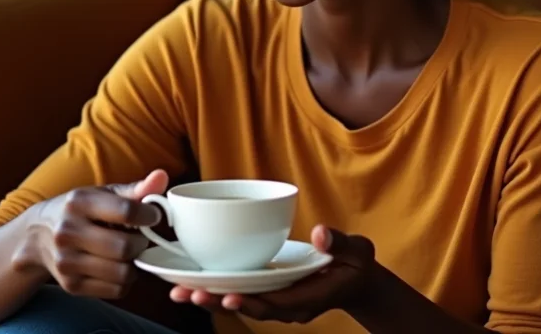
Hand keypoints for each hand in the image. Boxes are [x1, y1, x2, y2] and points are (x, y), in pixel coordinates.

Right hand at [19, 169, 167, 298]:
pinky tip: (119, 266)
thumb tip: (162, 177)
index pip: (126, 211)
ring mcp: (67, 262)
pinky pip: (116, 290)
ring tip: (130, 251)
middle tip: (141, 236)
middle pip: (124, 247)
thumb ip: (136, 188)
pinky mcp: (70, 285)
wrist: (37, 236)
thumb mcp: (104, 193)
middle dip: (142, 242)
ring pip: (122, 273)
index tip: (153, 216)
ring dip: (135, 263)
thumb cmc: (81, 209)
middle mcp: (68, 232)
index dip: (149, 215)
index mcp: (79, 202)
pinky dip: (126, 280)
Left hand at [170, 225, 375, 323]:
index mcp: (308, 299)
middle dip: (219, 301)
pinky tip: (199, 281)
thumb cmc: (358, 265)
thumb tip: (319, 234)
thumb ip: (338, 243)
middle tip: (188, 294)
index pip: (275, 304)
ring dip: (213, 297)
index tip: (227, 296)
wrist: (359, 282)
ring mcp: (280, 300)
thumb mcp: (357, 251)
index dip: (250, 301)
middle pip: (250, 307)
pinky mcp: (273, 291)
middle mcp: (289, 306)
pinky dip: (223, 288)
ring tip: (181, 292)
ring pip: (243, 302)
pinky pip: (245, 293)